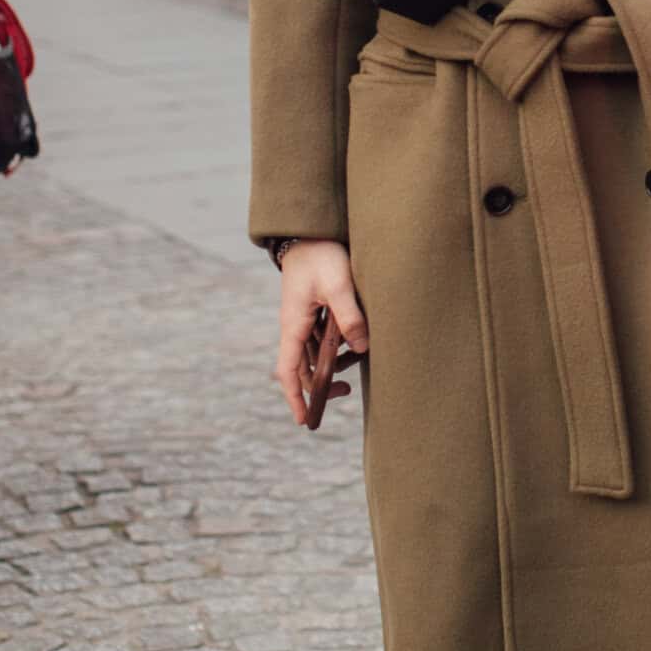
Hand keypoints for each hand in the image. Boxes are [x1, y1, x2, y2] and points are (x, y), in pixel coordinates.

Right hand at [275, 241, 367, 423]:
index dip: (296, 398)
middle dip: (320, 386)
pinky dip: (337, 347)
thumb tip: (361, 347)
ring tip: (358, 358)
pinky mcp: (314, 313)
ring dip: (332, 364)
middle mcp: (294, 328)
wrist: (310, 232)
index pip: (288, 372)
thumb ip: (350, 316)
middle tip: (346, 390)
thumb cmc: (320, 256)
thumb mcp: (338, 285)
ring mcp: (304, 321)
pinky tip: (356, 340)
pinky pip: (322, 340)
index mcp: (293, 325)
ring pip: (314, 355)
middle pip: (302, 369)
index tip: (305, 419)